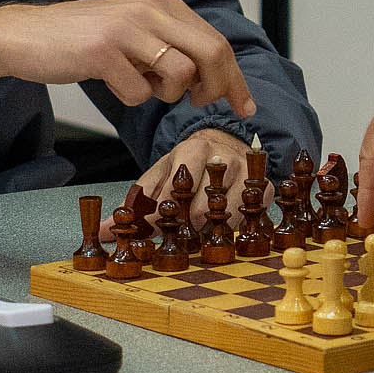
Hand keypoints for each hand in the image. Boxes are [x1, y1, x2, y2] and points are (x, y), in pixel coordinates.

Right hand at [0, 0, 257, 116]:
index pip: (217, 41)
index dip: (235, 78)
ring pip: (182, 75)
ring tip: (141, 83)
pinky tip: (112, 82)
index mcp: (162, 2)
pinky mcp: (103, 52)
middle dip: (217, 88)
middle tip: (201, 104)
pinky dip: (131, 98)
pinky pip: (140, 92)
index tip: (245, 106)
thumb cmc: (83, 39)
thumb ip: (171, 42)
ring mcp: (127, 29)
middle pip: (212, 53)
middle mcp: (150, 9)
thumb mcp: (135, 29)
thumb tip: (214, 76)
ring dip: (166, 93)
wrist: (25, 35)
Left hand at [139, 126, 253, 217]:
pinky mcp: (264, 186)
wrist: (226, 144)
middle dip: (187, 223)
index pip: (175, 191)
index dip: (164, 215)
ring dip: (209, 227)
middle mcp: (223, 157)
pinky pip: (245, 217)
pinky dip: (231, 226)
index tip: (160, 225)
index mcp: (194, 148)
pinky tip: (222, 221)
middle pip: (200, 207)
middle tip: (182, 226)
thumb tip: (109, 229)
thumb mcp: (161, 173)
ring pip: (223, 215)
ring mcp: (246, 172)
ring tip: (201, 224)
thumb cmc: (189, 164)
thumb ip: (138, 199)